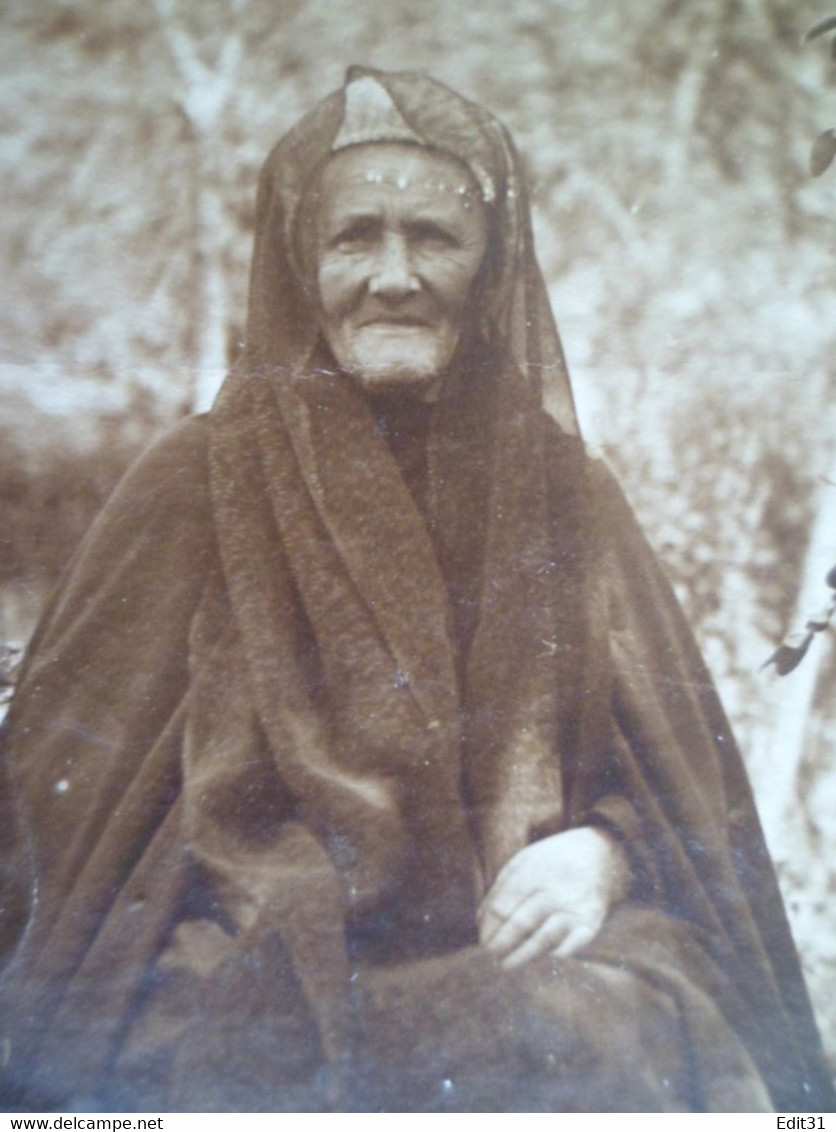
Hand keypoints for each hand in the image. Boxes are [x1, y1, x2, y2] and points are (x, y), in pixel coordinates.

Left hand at [478, 826, 629, 968]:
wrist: (600, 854)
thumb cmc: (551, 861)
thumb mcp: (523, 861)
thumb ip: (500, 888)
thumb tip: (479, 920)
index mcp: (532, 871)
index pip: (504, 905)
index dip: (490, 927)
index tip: (482, 942)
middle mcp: (554, 889)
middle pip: (521, 923)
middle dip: (502, 944)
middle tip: (490, 957)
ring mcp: (574, 906)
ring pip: (544, 938)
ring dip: (523, 956)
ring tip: (507, 965)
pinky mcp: (592, 921)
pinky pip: (574, 945)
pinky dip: (558, 954)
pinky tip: (543, 960)